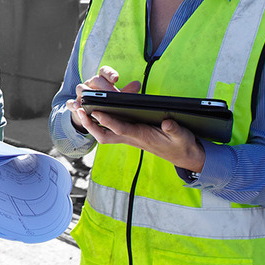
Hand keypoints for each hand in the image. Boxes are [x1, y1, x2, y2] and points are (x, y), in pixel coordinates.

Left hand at [65, 66, 204, 171]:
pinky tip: (91, 111)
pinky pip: (111, 128)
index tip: (96, 111)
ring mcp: (130, 136)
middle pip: (104, 135)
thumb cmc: (182, 145)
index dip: (108, 120)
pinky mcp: (131, 133)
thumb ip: (174, 129)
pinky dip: (99, 121)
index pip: (121, 129)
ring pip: (105, 133)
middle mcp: (132, 137)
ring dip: (91, 123)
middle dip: (90, 125)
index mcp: (142, 136)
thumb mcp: (182, 136)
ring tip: (79, 107)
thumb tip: (167, 123)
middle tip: (79, 110)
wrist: (184, 156)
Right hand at [65, 66, 139, 129]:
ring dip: (87, 93)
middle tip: (113, 94)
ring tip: (94, 99)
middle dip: (104, 86)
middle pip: (95, 79)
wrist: (90, 115)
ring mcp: (80, 94)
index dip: (110, 73)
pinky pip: (70, 102)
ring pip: (81, 88)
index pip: (104, 72)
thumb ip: (126, 92)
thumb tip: (137, 84)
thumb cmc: (105, 104)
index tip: (116, 78)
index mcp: (101, 80)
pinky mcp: (73, 104)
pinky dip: (73, 104)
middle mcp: (90, 84)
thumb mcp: (116, 99)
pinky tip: (78, 107)